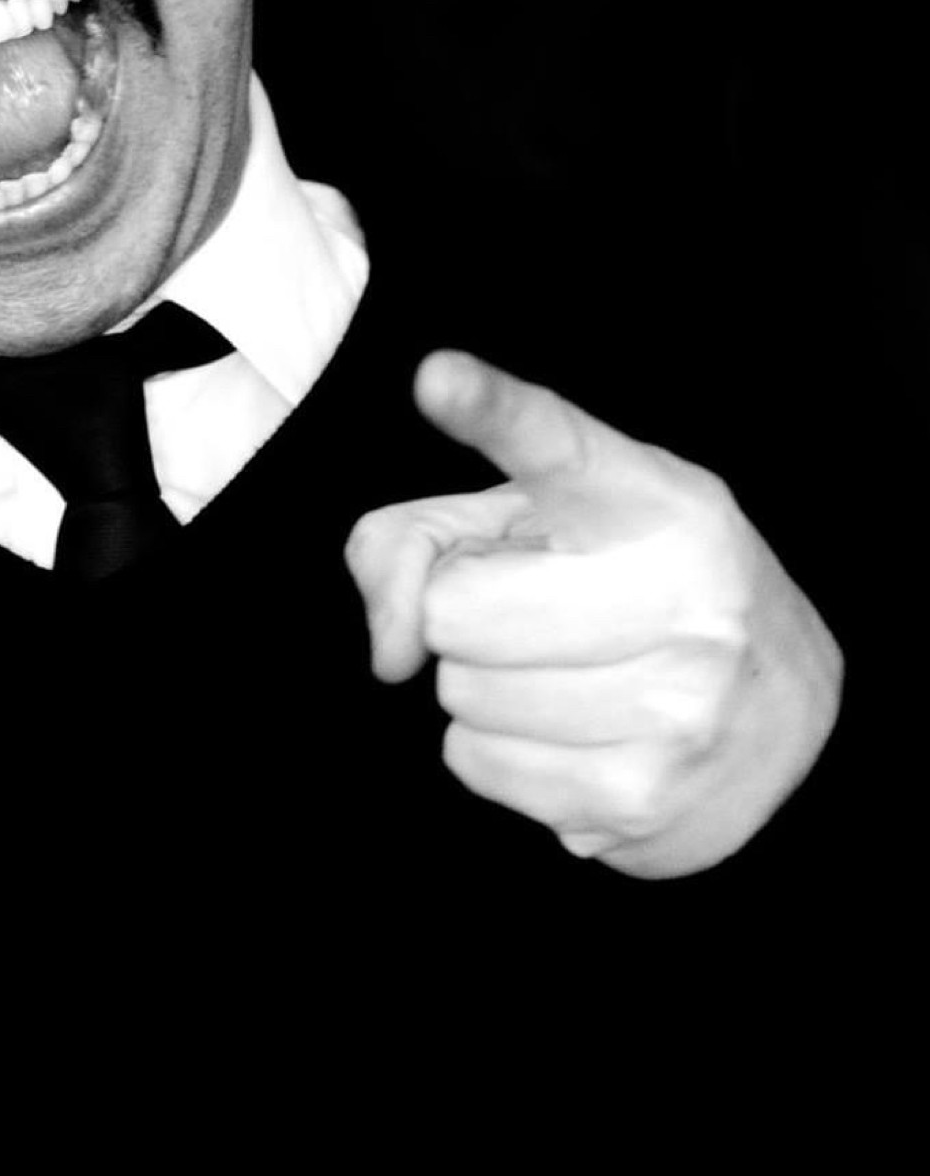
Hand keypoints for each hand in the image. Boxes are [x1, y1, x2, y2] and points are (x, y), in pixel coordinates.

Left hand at [344, 351, 841, 875]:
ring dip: (482, 687)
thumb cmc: (622, 587)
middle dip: (463, 613)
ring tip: (564, 671)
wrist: (785, 708)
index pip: (555, 444)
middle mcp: (679, 591)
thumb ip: (418, 538)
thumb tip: (389, 649)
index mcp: (651, 497)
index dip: (491, 408)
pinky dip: (496, 752)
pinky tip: (570, 734)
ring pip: (461, 693)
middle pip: (454, 607)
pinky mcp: (645, 799)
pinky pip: (476, 764)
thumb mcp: (529, 522)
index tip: (437, 376)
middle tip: (534, 610)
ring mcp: (676, 704)